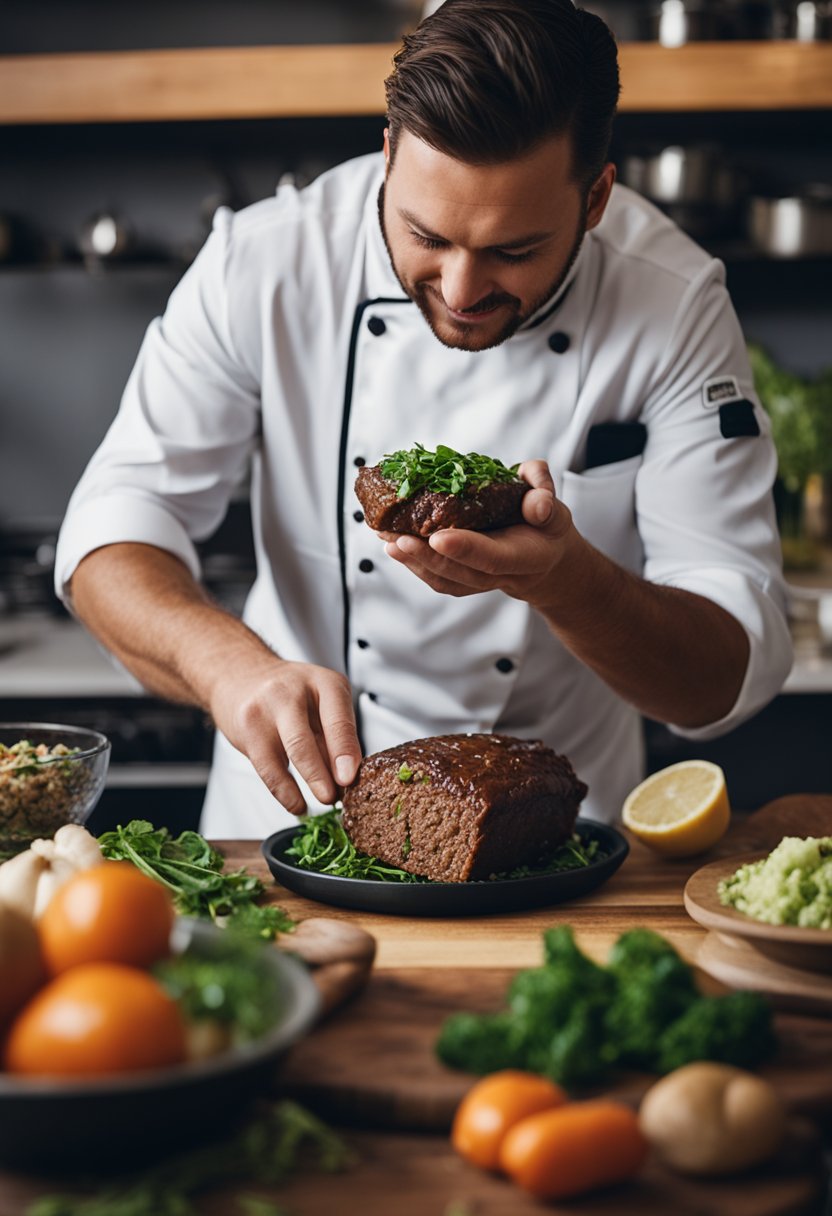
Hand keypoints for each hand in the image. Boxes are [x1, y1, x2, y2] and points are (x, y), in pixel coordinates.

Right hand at [208, 657, 361, 814]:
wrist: (242, 675)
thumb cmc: (290, 693)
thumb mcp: (320, 703)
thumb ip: (334, 735)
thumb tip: (347, 779)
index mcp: (324, 683)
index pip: (338, 719)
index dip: (344, 751)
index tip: (349, 778)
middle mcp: (293, 691)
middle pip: (306, 739)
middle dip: (322, 774)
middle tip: (334, 797)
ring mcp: (266, 708)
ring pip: (287, 753)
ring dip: (307, 783)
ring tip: (322, 801)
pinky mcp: (247, 727)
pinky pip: (267, 767)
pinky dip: (284, 791)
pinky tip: (296, 803)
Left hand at [376, 460, 574, 607]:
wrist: (544, 559)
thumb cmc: (545, 526)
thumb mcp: (555, 503)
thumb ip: (545, 493)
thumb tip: (537, 503)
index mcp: (527, 556)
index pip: (494, 557)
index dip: (466, 548)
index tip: (439, 537)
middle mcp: (503, 575)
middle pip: (462, 573)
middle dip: (427, 557)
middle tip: (399, 537)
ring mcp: (482, 581)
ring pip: (445, 579)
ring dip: (413, 562)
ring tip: (387, 538)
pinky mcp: (466, 580)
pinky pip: (438, 579)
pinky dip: (414, 564)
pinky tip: (393, 545)